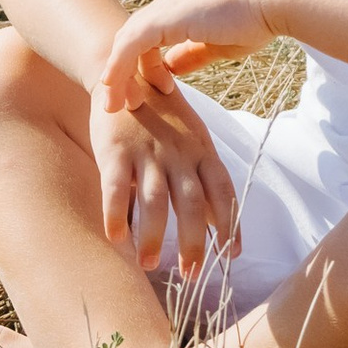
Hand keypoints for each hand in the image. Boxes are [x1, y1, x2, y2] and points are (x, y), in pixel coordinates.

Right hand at [90, 92, 239, 275]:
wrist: (123, 72)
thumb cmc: (161, 113)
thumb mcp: (193, 139)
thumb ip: (205, 178)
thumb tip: (221, 222)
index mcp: (201, 150)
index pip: (223, 191)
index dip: (230, 224)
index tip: (232, 256)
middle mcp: (178, 153)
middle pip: (192, 203)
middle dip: (193, 243)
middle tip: (191, 275)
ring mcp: (147, 151)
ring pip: (155, 201)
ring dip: (153, 237)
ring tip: (150, 265)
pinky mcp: (115, 150)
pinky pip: (115, 188)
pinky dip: (115, 214)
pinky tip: (116, 238)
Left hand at [97, 0, 278, 111]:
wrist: (268, 6)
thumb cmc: (251, 24)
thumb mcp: (213, 45)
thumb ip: (190, 54)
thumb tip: (172, 69)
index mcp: (175, 11)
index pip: (143, 40)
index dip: (139, 68)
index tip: (146, 95)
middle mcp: (165, 6)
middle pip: (127, 40)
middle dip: (120, 73)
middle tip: (119, 104)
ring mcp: (164, 9)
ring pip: (124, 43)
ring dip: (116, 75)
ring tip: (115, 104)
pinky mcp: (165, 17)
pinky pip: (131, 44)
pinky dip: (120, 66)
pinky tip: (117, 87)